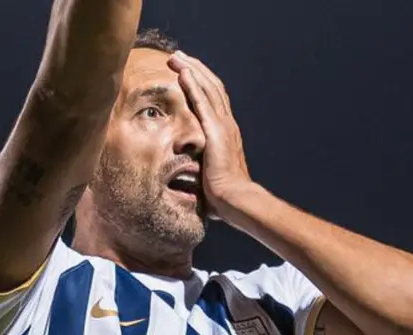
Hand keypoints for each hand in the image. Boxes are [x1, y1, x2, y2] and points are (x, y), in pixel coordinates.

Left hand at [167, 51, 251, 217]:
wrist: (235, 199)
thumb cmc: (223, 196)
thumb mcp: (210, 175)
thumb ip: (201, 167)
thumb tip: (186, 174)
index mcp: (226, 133)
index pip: (215, 100)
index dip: (202, 84)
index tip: (188, 72)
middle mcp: (227, 124)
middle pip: (212, 87)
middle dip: (196, 69)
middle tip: (180, 56)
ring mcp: (223, 126)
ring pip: (208, 88)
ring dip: (192, 70)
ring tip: (177, 57)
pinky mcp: (215, 131)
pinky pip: (202, 102)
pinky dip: (193, 84)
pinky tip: (183, 72)